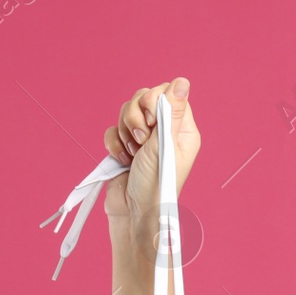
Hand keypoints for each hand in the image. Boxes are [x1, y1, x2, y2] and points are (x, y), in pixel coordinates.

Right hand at [102, 78, 200, 248]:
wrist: (133, 213)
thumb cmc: (155, 186)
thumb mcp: (164, 145)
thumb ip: (171, 111)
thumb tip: (183, 81)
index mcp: (182, 130)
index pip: (168, 93)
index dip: (154, 100)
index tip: (151, 120)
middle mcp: (164, 132)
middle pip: (143, 98)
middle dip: (135, 118)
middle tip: (142, 141)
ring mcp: (143, 140)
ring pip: (125, 112)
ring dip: (124, 133)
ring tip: (133, 155)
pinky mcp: (124, 147)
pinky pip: (112, 129)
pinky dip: (114, 144)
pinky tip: (122, 161)